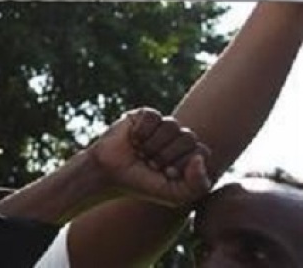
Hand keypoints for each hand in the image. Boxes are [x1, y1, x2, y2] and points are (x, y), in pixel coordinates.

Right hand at [90, 108, 210, 206]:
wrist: (108, 173)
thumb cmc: (142, 184)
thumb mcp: (175, 194)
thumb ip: (198, 185)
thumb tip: (200, 158)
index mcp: (189, 155)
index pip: (202, 151)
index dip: (183, 164)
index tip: (166, 174)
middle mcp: (177, 138)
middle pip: (188, 137)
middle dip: (167, 155)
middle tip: (150, 163)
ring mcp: (161, 125)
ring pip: (172, 124)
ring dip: (153, 144)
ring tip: (141, 152)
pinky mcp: (143, 115)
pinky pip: (154, 116)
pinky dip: (142, 131)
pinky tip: (133, 139)